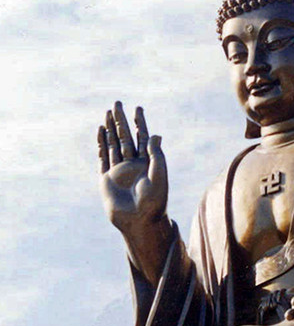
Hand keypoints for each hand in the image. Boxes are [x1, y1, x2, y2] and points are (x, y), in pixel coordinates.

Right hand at [98, 101, 167, 233]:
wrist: (139, 222)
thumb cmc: (154, 201)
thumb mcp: (159, 175)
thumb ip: (156, 154)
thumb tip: (155, 134)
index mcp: (148, 163)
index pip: (143, 138)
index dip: (140, 123)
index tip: (138, 108)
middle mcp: (133, 165)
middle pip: (126, 137)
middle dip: (122, 121)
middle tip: (118, 103)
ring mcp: (119, 171)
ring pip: (113, 144)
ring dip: (111, 128)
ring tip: (108, 112)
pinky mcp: (107, 179)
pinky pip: (103, 157)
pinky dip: (101, 144)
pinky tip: (101, 131)